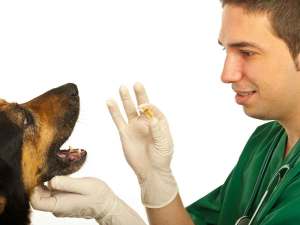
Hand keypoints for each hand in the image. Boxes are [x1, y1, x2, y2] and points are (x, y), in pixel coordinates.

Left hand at [30, 176, 146, 224]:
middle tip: (46, 166)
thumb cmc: (98, 196)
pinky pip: (53, 192)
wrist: (106, 205)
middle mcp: (56, 207)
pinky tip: (61, 174)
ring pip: (45, 193)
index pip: (35, 201)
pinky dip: (53, 183)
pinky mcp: (63, 200)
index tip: (38, 173)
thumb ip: (67, 183)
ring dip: (46, 181)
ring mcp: (59, 204)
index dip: (33, 187)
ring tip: (55, 169)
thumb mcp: (84, 186)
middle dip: (39, 181)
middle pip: (38, 196)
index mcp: (59, 205)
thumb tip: (51, 180)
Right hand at [107, 83, 177, 207]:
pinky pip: (118, 120)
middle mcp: (146, 122)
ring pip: (129, 109)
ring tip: (122, 87)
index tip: (145, 106)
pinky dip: (114, 111)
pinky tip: (110, 101)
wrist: (151, 171)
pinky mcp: (124, 133)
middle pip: (142, 105)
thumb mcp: (163, 143)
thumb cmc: (161, 157)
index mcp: (158, 122)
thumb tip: (153, 119)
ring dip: (126, 99)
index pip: (153, 109)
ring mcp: (134, 127)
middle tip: (136, 84)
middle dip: (139, 94)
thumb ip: (158, 130)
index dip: (149, 106)